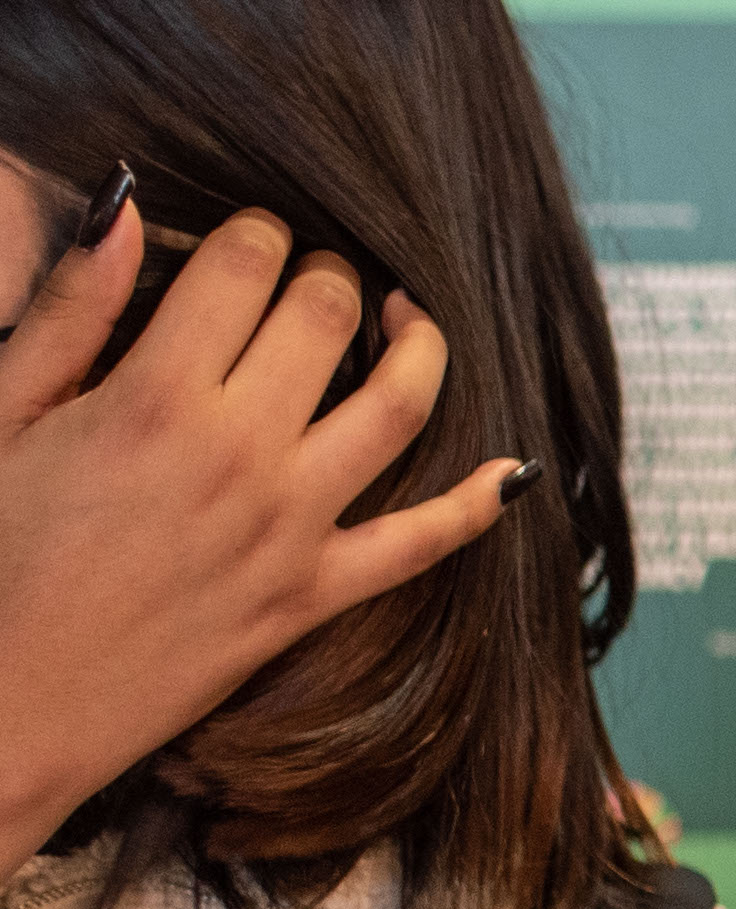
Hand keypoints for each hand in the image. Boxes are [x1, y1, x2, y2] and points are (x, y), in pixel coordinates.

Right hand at [0, 192, 522, 865]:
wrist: (8, 703)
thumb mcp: (2, 413)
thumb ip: (70, 309)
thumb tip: (123, 205)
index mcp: (154, 398)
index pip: (246, 266)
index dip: (256, 231)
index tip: (249, 236)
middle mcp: (241, 454)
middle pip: (327, 318)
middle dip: (329, 275)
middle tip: (316, 273)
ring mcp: (290, 527)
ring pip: (399, 407)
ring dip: (419, 346)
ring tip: (407, 317)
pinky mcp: (313, 595)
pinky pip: (424, 543)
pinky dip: (477, 503)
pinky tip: (512, 469)